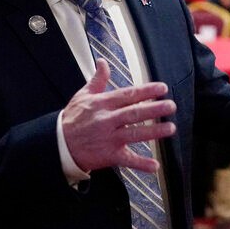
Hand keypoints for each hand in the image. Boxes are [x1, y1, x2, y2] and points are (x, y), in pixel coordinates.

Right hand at [62, 59, 177, 171]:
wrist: (58, 144)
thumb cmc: (72, 119)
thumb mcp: (83, 96)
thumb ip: (98, 80)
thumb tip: (103, 62)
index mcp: (103, 104)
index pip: (128, 95)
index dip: (146, 91)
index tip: (162, 88)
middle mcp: (107, 120)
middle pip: (134, 113)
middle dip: (154, 109)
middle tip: (171, 106)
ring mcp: (109, 138)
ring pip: (134, 134)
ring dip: (154, 132)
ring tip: (170, 128)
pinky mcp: (109, 155)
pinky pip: (127, 160)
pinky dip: (141, 164)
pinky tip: (155, 165)